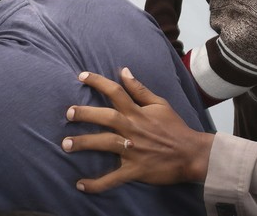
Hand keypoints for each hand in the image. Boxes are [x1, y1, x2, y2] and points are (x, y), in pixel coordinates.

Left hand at [62, 68, 213, 192]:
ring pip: (105, 144)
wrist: (191, 153)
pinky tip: (80, 185)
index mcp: (138, 112)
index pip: (115, 91)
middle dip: (85, 113)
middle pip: (105, 117)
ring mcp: (133, 149)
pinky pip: (113, 178)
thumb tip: (124, 71)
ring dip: (84, 144)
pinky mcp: (135, 170)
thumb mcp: (160, 104)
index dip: (98, 82)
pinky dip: (96, 183)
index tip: (81, 76)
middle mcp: (132, 128)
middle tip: (68, 113)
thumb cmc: (174, 128)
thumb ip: (140, 89)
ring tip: (66, 145)